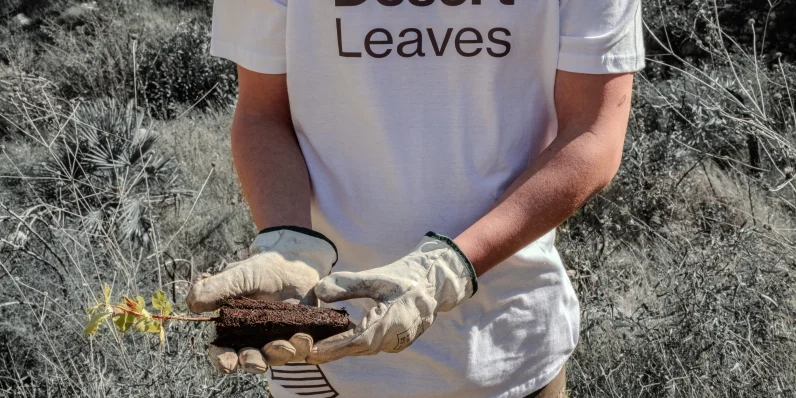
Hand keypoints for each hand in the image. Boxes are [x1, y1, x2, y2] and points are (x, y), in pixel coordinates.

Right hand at [186, 227, 336, 373]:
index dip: (222, 360)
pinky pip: (298, 349)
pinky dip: (300, 348)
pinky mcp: (297, 337)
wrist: (295, 262)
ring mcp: (275, 339)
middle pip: (248, 360)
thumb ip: (217, 288)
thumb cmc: (262, 269)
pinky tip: (303, 338)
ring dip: (278, 355)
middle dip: (252, 363)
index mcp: (231, 327)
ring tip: (288, 344)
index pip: (221, 351)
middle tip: (259, 362)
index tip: (228, 364)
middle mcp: (251, 339)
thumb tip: (191, 303)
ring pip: (274, 358)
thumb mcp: (240, 274)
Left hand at [306, 232, 476, 363]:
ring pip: (362, 350)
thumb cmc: (406, 278)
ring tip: (312, 348)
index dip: (334, 347)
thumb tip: (318, 291)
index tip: (312, 350)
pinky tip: (334, 341)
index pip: (358, 340)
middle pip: (357, 349)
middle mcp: (394, 337)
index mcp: (392, 320)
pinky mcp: (396, 342)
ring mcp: (397, 342)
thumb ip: (347, 284)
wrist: (434, 284)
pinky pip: (369, 347)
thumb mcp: (376, 277)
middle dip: (330, 351)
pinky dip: (351, 345)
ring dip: (339, 350)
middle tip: (302, 350)